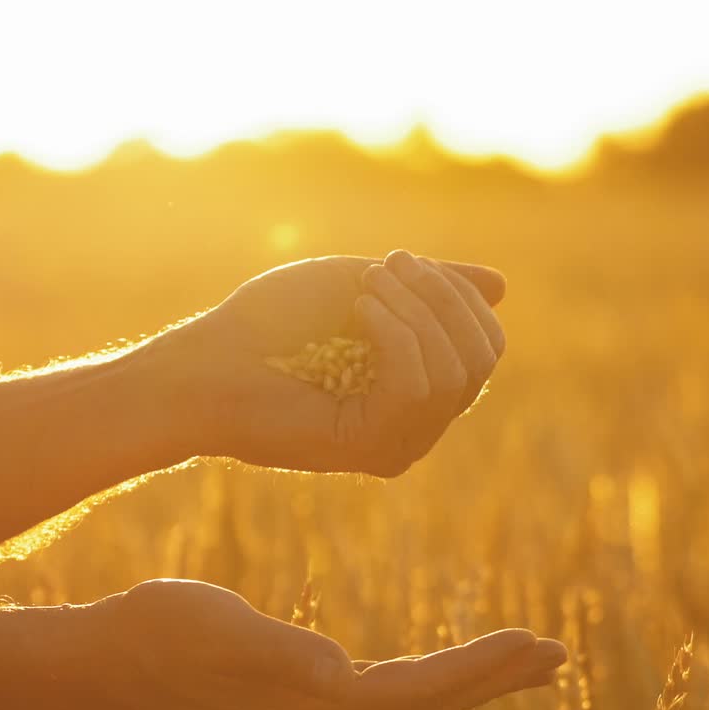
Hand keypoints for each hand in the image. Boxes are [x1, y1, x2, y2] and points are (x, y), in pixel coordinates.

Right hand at [79, 579, 564, 709]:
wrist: (101, 665)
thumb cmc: (156, 634)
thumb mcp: (219, 628)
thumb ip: (280, 652)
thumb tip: (339, 674)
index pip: (420, 693)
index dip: (481, 670)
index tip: (540, 643)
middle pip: (428, 706)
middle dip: (493, 680)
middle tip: (559, 655)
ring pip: (409, 707)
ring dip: (466, 683)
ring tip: (521, 660)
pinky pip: (381, 704)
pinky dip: (424, 684)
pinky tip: (434, 676)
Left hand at [167, 248, 507, 475]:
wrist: (206, 363)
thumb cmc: (273, 324)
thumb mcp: (366, 287)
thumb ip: (431, 289)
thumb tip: (502, 286)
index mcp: (416, 390)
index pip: (484, 349)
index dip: (457, 296)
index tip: (398, 260)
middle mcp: (415, 427)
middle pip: (481, 360)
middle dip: (442, 298)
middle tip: (384, 266)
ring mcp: (396, 444)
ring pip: (456, 374)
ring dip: (415, 312)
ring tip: (362, 288)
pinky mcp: (370, 450)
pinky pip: (419, 388)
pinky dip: (395, 335)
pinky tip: (358, 313)